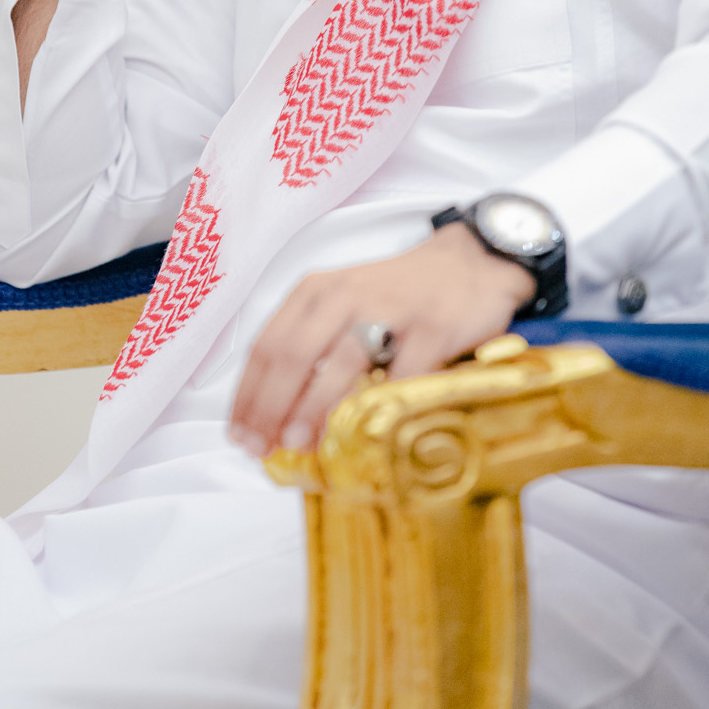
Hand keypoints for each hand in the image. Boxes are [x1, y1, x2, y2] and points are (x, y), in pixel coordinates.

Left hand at [228, 223, 533, 458]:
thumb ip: (312, 347)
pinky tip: (368, 433)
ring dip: (313, 406)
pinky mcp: (433, 325)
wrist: (470, 262)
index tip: (238, 434)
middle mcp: (345, 294)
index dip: (247, 394)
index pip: (267, 344)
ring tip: (297, 441)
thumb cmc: (396, 296)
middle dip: (270, 404)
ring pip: (341, 360)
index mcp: (315, 291)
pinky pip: (403, 373)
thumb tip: (274, 418)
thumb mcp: (343, 306)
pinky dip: (382, 405)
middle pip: (294, 352)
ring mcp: (390, 307)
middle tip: (260, 446)